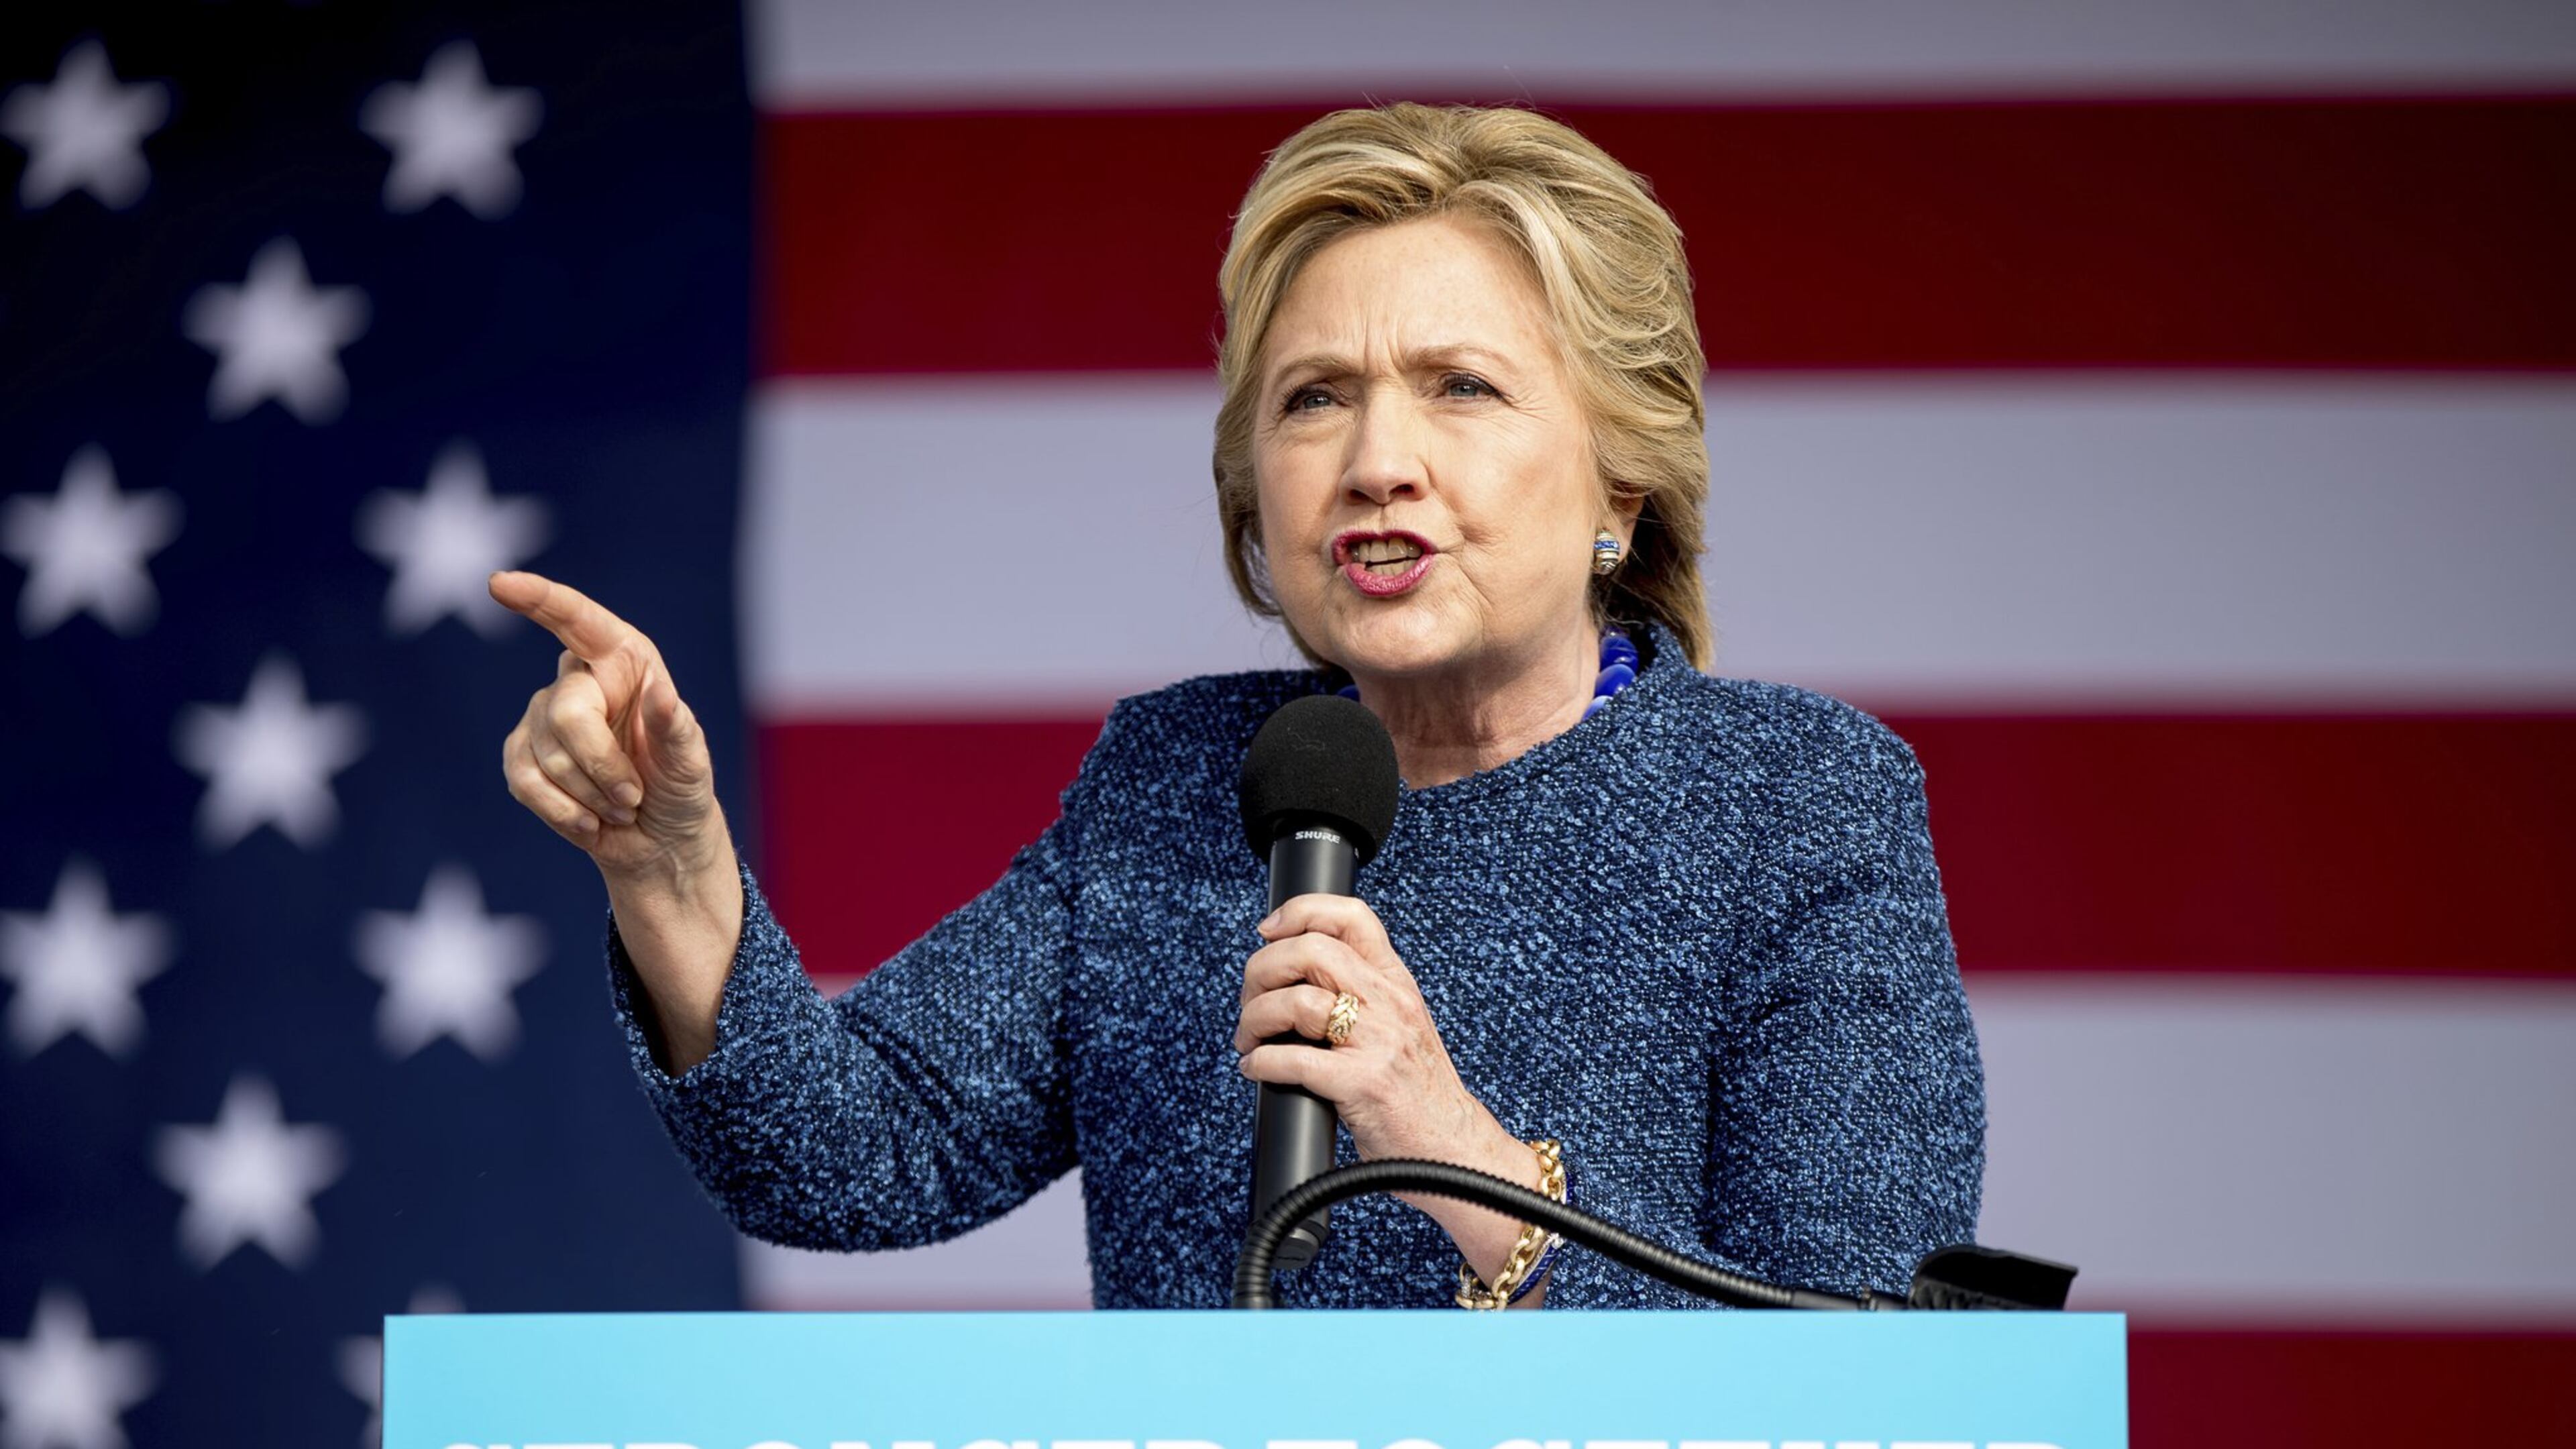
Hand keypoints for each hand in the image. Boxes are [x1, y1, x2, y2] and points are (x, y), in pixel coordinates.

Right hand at [490, 570, 720, 879]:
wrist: (659, 840)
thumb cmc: (680, 787)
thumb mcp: (690, 761)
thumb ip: (676, 727)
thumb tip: (662, 692)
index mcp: (625, 660)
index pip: (577, 619)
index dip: (539, 600)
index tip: (500, 584)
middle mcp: (579, 679)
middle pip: (566, 714)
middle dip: (602, 766)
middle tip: (634, 797)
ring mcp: (544, 716)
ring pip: (546, 755)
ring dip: (591, 796)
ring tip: (621, 807)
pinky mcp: (522, 755)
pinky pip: (525, 782)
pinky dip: (563, 812)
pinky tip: (590, 823)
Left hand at [1234, 893, 1497, 1163]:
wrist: (1451, 1150)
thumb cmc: (1418, 1094)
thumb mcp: (1401, 1026)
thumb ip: (1362, 995)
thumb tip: (1294, 977)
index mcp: (1396, 983)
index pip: (1352, 916)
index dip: (1301, 912)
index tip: (1269, 931)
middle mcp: (1390, 1003)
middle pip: (1311, 949)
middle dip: (1262, 970)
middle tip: (1250, 1001)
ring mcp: (1378, 1042)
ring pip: (1297, 1000)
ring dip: (1254, 1019)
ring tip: (1249, 1039)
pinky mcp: (1363, 1084)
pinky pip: (1293, 1059)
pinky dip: (1260, 1062)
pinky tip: (1256, 1069)